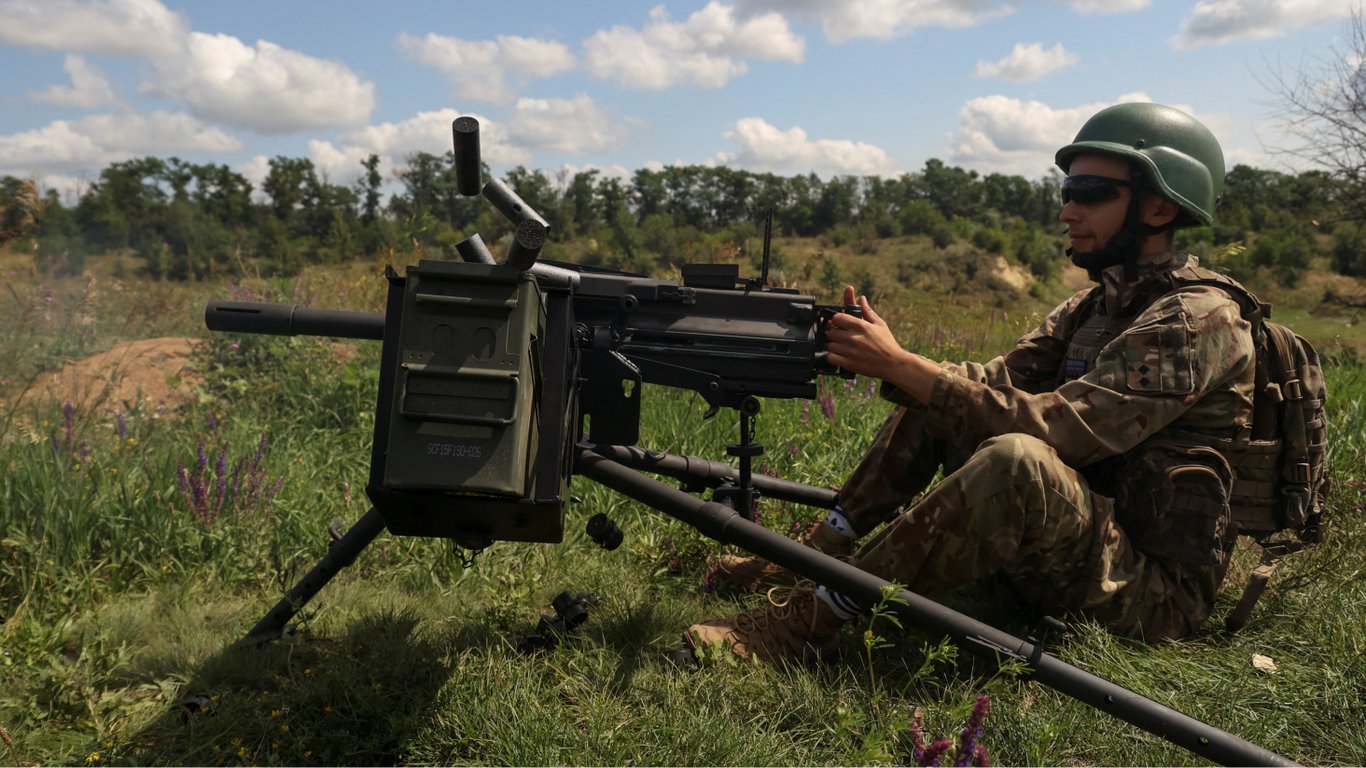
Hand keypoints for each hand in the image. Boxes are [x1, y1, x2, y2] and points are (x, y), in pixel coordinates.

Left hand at [825, 285, 938, 402]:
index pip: (837, 317)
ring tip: (841, 346)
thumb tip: (861, 298)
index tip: (840, 324)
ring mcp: (850, 351)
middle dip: (834, 333)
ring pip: (829, 344)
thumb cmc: (887, 343)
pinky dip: (832, 356)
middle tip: (840, 336)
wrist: (893, 364)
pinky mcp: (848, 363)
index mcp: (861, 326)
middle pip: (831, 331)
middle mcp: (853, 337)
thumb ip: (867, 311)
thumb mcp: (880, 324)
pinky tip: (839, 355)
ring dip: (833, 345)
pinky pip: (830, 357)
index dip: (837, 320)